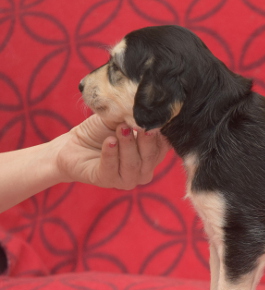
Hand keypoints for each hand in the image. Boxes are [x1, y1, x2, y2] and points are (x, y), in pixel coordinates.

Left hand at [55, 115, 170, 189]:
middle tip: (140, 124)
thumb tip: (146, 106)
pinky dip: (111, 153)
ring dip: (128, 144)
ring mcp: (127, 178)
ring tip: (121, 128)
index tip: (158, 119)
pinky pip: (112, 168)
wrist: (73, 144)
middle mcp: (143, 170)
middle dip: (146, 139)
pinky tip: (109, 141)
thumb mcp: (119, 118)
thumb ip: (133, 115)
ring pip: (133, 163)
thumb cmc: (100, 131)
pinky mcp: (107, 180)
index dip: (162, 134)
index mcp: (151, 155)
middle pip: (151, 156)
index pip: (164, 146)